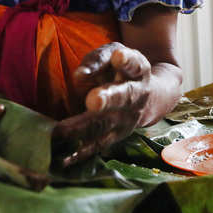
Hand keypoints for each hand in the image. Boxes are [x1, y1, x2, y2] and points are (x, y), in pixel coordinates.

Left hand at [53, 42, 151, 166]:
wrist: (150, 97)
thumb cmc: (123, 70)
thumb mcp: (114, 54)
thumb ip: (97, 60)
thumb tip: (79, 75)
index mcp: (138, 71)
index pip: (134, 64)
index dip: (126, 60)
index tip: (118, 57)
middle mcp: (137, 96)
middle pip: (124, 96)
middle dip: (109, 98)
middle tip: (92, 100)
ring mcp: (128, 118)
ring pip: (107, 123)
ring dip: (85, 127)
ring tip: (62, 131)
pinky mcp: (117, 135)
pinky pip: (99, 144)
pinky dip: (82, 152)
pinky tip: (64, 158)